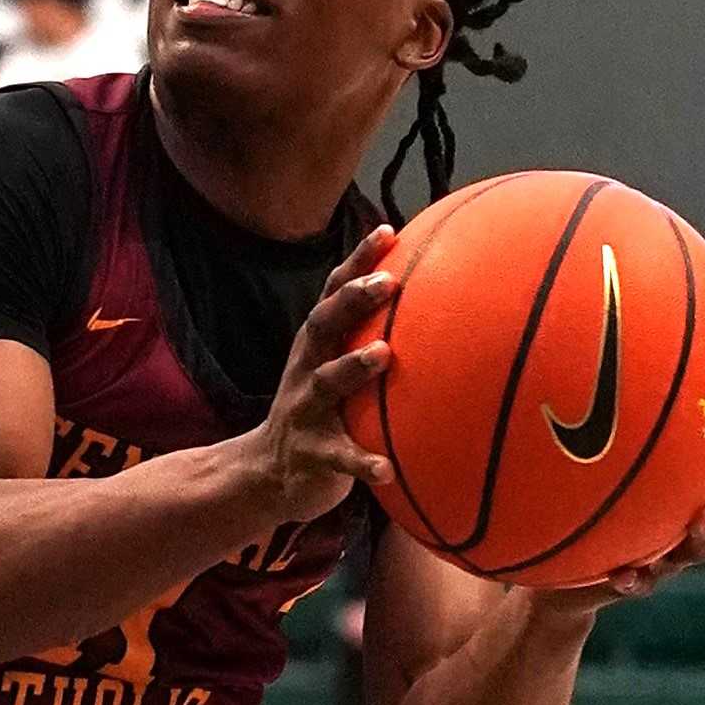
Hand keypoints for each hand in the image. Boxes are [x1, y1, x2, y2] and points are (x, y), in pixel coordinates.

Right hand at [237, 226, 397, 526]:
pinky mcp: (312, 454)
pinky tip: (387, 468)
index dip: (357, 261)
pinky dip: (362, 461)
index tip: (388, 231)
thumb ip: (369, 343)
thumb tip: (437, 311)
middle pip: (323, 326)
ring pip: (325, 383)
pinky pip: (339, 457)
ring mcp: (305, 411)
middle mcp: (305, 370)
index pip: (333, 294)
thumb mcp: (334, 372)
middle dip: (351, 301)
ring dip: (351, 366)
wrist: (267, 473)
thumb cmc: (320, 413)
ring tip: (382, 354)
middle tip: (388, 282)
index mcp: (315, 348)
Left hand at [534, 391, 704, 618]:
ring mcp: (663, 555)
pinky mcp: (631, 583)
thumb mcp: (587, 462)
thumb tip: (589, 356)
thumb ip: (600, 425)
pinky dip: (636, 580)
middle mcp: (682, 522)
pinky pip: (639, 585)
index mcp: (682, 490)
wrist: (556, 570)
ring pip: (696, 549)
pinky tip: (626, 574)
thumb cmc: (580, 504)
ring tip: (704, 516)